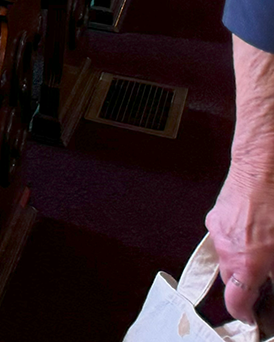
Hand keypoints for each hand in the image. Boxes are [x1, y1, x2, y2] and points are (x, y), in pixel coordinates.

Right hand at [208, 167, 273, 323]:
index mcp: (247, 262)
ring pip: (227, 260)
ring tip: (262, 254)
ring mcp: (219, 232)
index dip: (245, 315)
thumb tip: (269, 280)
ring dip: (241, 264)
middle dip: (246, 288)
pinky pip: (224, 240)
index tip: (253, 318)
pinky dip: (237, 244)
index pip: (236, 303)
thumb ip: (273, 270)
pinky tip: (254, 234)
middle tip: (265, 286)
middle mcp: (228, 249)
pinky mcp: (216, 217)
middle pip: (230, 282)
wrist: (262, 166)